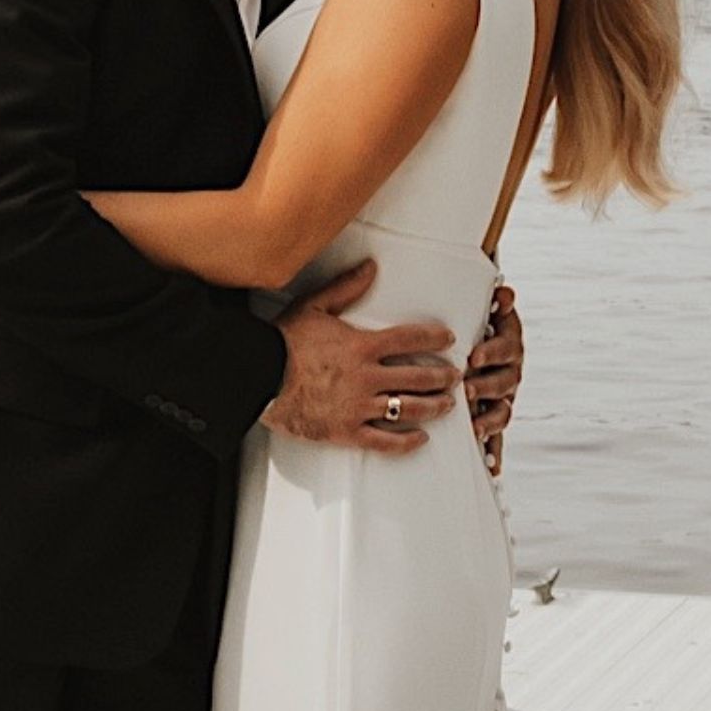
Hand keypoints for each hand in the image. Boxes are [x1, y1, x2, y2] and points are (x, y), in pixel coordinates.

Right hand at [271, 263, 457, 453]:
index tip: (449, 339)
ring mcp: (358, 407)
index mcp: (363, 345)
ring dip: (433, 407)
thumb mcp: (314, 307)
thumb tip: (371, 267)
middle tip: (455, 377)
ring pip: (409, 410)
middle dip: (443, 377)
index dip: (435, 338)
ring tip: (447, 405)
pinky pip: (384, 441)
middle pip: (419, 378)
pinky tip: (420, 438)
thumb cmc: (281, 342)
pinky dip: (406, 442)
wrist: (255, 378)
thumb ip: (346, 288)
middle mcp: (366, 377)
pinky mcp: (346, 432)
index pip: (411, 339)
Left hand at [464, 287, 522, 472]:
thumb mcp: (486, 310)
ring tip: (473, 427)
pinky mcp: (495, 415)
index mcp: (508, 344)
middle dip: (486, 387)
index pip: (506, 348)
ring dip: (489, 419)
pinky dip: (495, 451)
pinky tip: (492, 469)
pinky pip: (497, 435)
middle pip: (505, 382)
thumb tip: (506, 292)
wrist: (481, 335)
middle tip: (466, 390)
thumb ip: (497, 302)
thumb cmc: (476, 322)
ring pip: (503, 410)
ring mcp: (504, 396)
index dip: (492, 352)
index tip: (474, 356)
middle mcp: (511, 371)